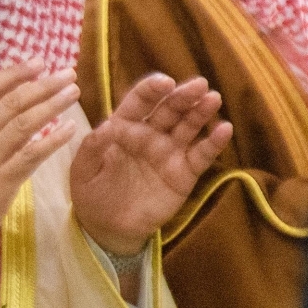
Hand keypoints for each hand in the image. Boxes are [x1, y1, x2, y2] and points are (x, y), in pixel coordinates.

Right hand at [0, 63, 79, 282]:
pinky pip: (30, 156)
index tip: (37, 63)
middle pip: (11, 103)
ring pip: (23, 124)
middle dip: (42, 85)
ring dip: (51, 105)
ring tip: (72, 93)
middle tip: (66, 74)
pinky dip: (52, 140)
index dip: (14, 74)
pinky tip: (69, 129)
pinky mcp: (0, 183)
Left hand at [71, 74, 230, 259]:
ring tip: (213, 99)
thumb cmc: (91, 192)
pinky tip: (225, 129)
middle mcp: (148, 135)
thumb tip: (106, 127)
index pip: (138, 103)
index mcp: (122, 127)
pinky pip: (200, 155)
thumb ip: (92, 147)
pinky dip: (213, 143)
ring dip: (201, 112)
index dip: (151, 90)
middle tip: (199, 84)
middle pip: (168, 110)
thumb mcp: (83, 170)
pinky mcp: (184, 173)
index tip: (164, 82)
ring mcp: (168, 152)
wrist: (107, 225)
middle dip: (182, 96)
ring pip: (187, 127)